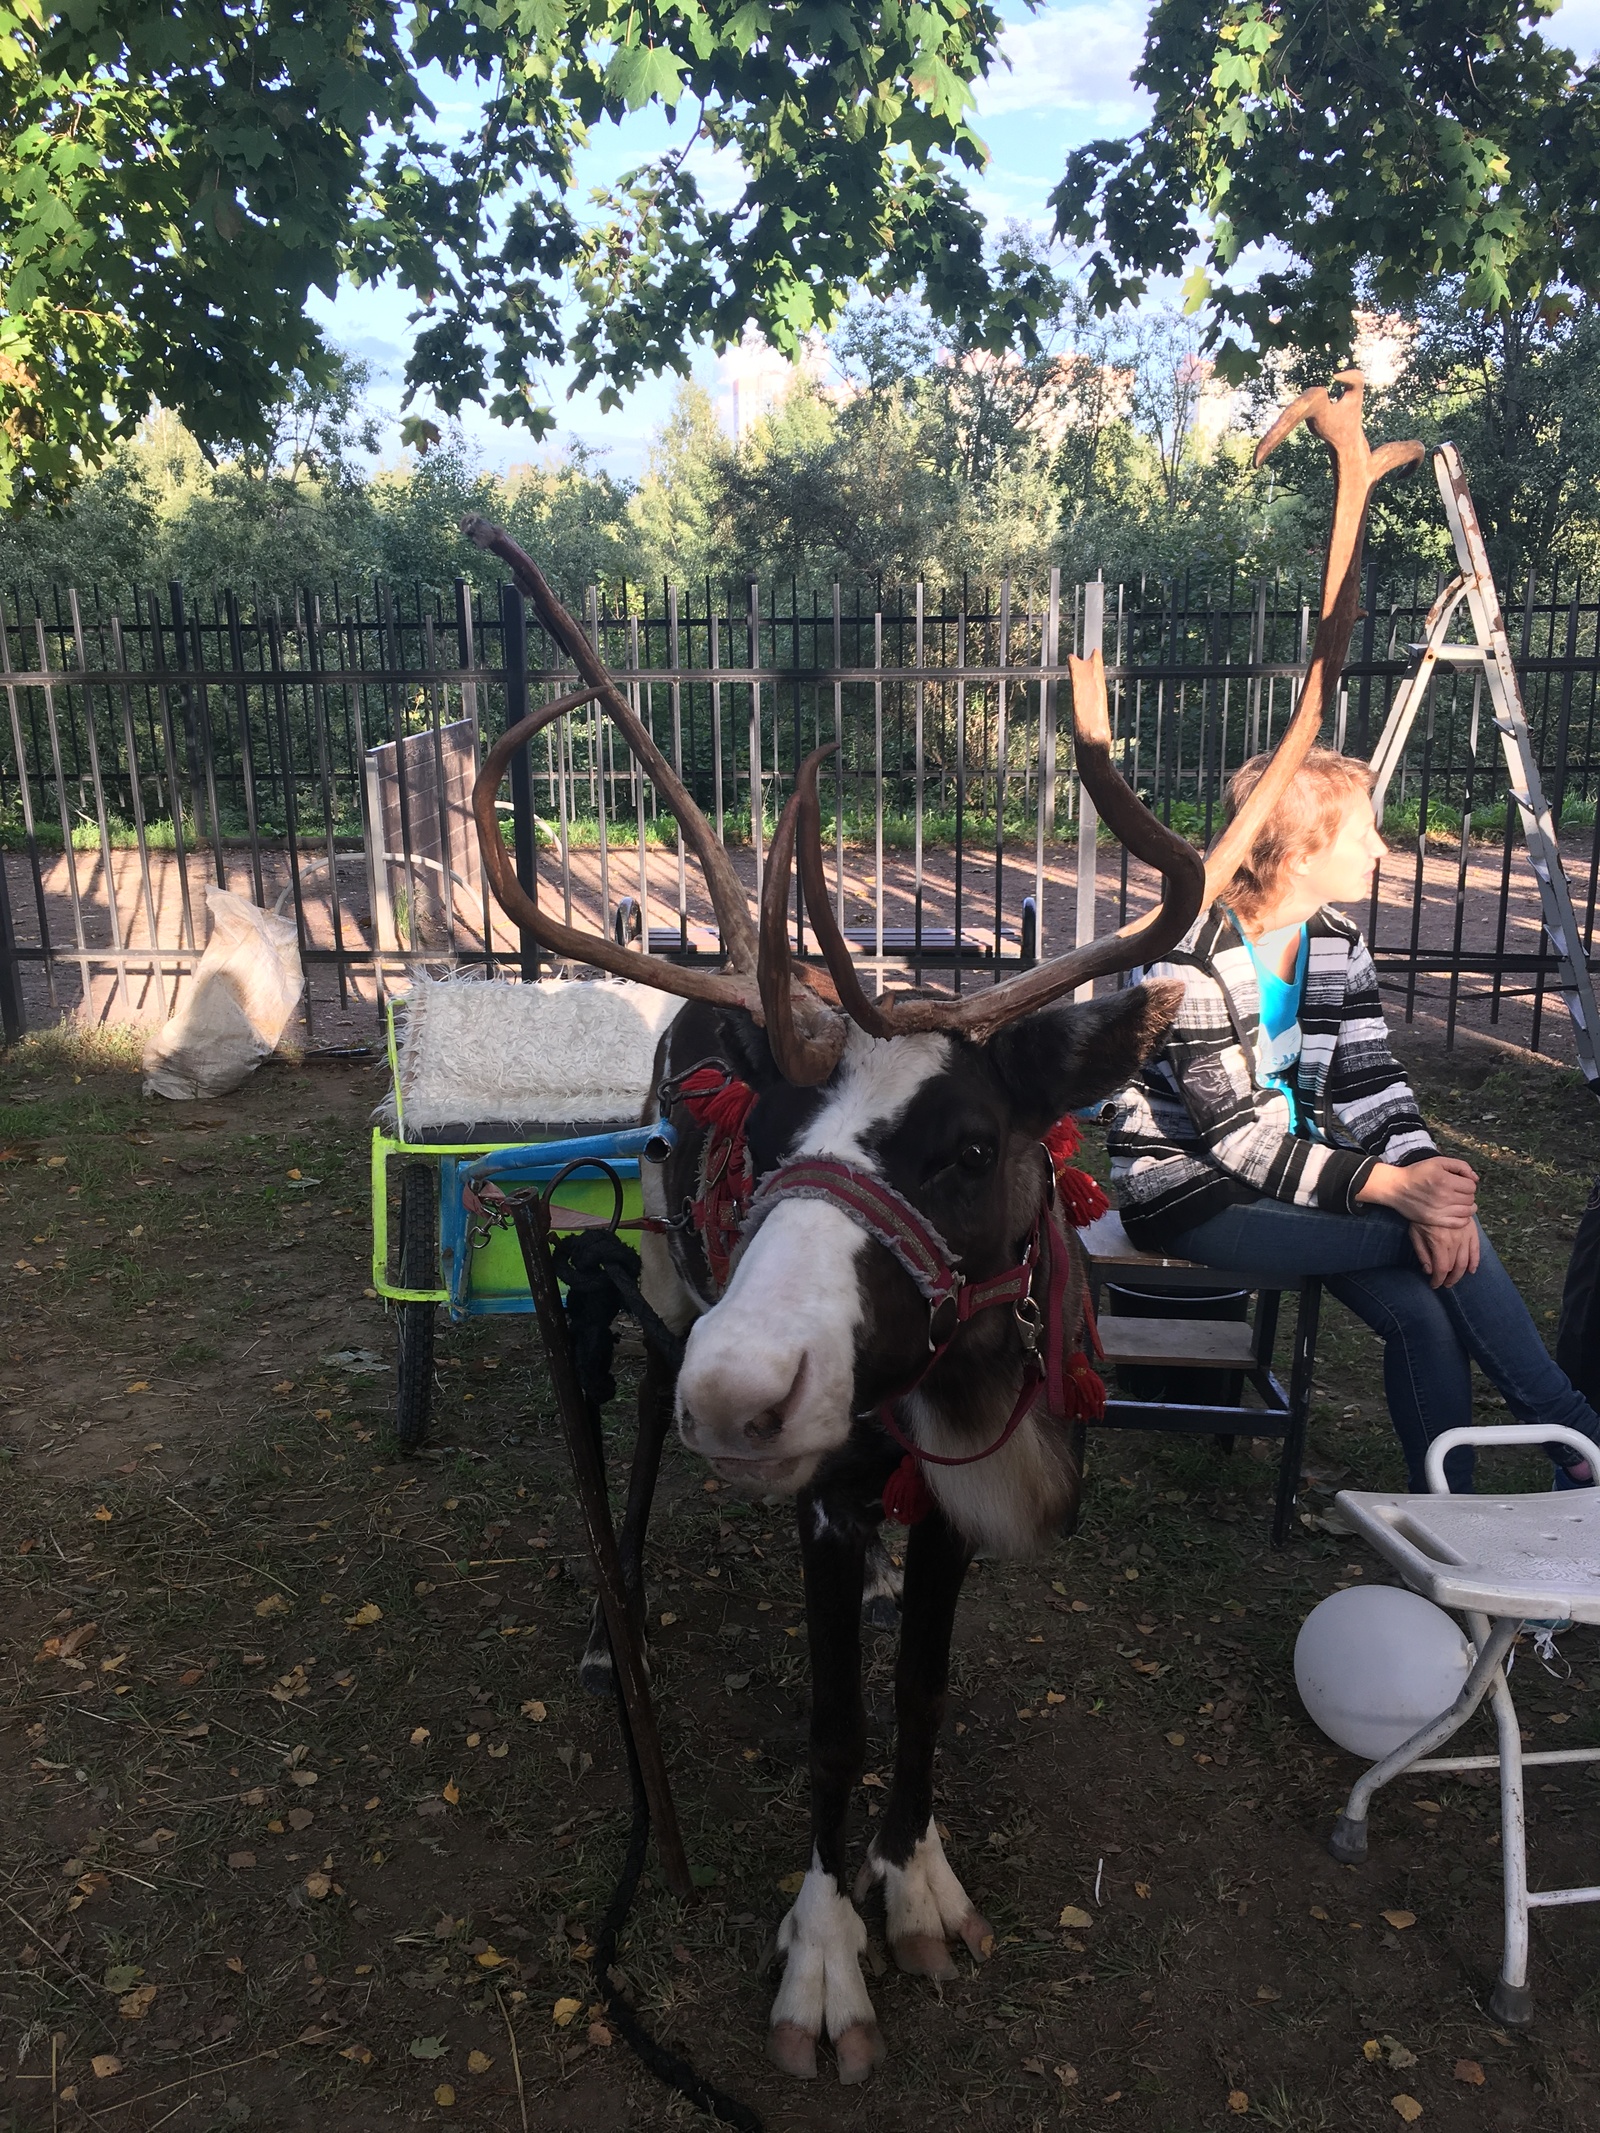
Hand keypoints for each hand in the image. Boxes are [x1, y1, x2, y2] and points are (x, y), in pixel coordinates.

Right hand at [1356, 1156, 1478, 1227]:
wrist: (1396, 1187)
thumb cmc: (1417, 1173)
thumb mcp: (1437, 1162)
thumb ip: (1460, 1166)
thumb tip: (1475, 1178)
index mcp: (1445, 1180)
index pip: (1471, 1186)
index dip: (1468, 1183)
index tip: (1460, 1183)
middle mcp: (1444, 1196)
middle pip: (1470, 1199)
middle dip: (1467, 1195)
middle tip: (1458, 1192)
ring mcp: (1440, 1210)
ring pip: (1468, 1211)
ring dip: (1467, 1207)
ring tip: (1459, 1203)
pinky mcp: (1435, 1220)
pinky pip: (1459, 1223)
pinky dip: (1463, 1219)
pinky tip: (1457, 1213)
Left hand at [1409, 1220, 1479, 1289]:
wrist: (1435, 1196)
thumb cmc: (1421, 1216)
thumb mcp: (1415, 1233)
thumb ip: (1422, 1253)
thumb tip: (1428, 1270)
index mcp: (1439, 1242)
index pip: (1442, 1268)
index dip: (1438, 1280)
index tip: (1434, 1284)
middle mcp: (1455, 1240)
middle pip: (1455, 1267)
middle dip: (1449, 1279)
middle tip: (1444, 1283)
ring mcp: (1465, 1235)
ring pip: (1466, 1261)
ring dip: (1461, 1274)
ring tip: (1454, 1279)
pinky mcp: (1472, 1230)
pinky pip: (1476, 1249)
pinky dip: (1475, 1261)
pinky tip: (1471, 1270)